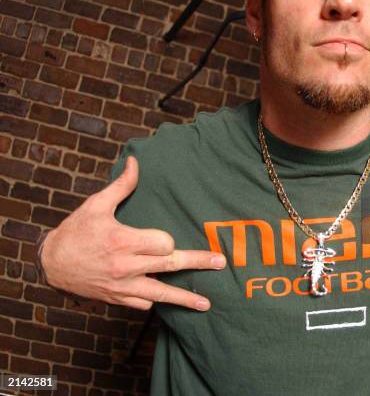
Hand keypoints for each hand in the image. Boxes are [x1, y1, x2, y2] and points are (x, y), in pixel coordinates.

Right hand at [41, 156, 225, 310]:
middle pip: (171, 265)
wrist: (51, 265)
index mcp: (123, 241)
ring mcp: (122, 286)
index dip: (168, 240)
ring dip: (185, 298)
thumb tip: (136, 162)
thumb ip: (121, 185)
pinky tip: (167, 298)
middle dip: (198, 262)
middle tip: (221, 262)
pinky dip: (155, 299)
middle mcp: (125, 266)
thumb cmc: (76, 231)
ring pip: (161, 293)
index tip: (165, 238)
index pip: (163, 243)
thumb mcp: (96, 205)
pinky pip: (143, 304)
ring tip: (206, 303)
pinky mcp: (117, 299)